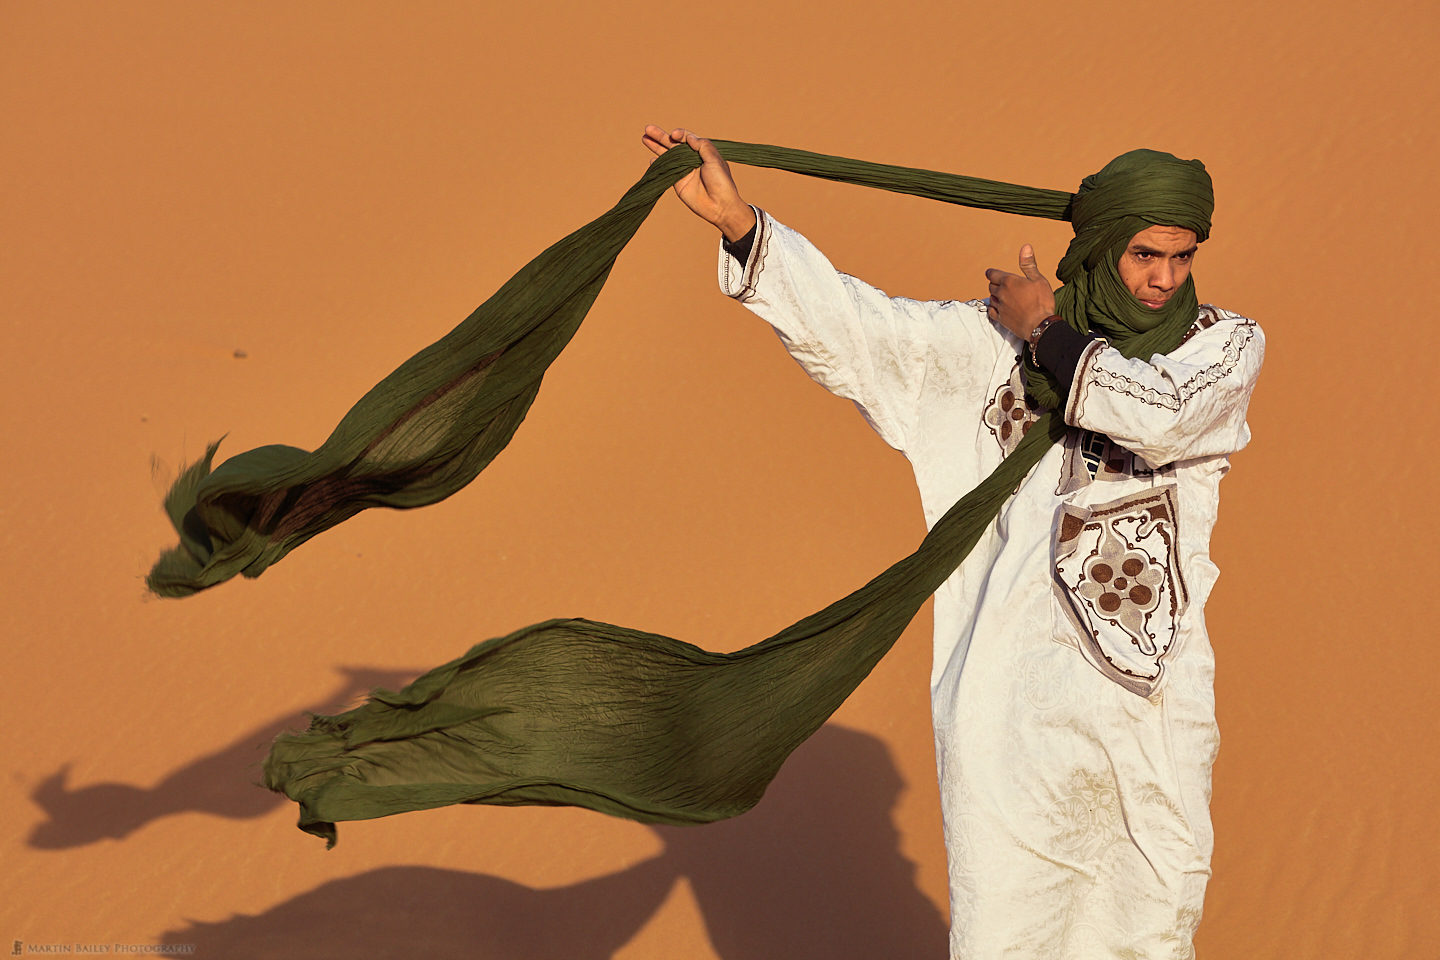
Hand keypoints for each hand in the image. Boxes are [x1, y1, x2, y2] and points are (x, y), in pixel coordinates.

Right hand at [641, 125, 756, 240]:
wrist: (720, 206)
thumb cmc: (721, 182)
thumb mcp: (715, 160)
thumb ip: (702, 146)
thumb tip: (688, 137)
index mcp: (702, 151)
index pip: (686, 138)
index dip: (679, 134)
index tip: (674, 135)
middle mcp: (691, 159)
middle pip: (673, 144)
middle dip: (661, 136)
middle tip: (647, 128)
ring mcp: (683, 170)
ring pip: (667, 155)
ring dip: (656, 147)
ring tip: (644, 137)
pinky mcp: (677, 183)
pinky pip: (666, 171)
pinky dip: (658, 165)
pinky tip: (652, 159)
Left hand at [984, 244, 1054, 340]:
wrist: (1040, 325)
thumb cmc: (1041, 301)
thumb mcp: (1038, 279)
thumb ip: (1028, 264)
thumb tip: (1025, 247)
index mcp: (1009, 281)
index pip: (992, 274)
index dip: (991, 273)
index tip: (991, 273)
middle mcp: (1001, 293)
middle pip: (991, 286)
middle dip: (995, 284)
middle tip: (1002, 284)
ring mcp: (1000, 307)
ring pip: (991, 298)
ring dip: (995, 296)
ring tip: (1003, 296)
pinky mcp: (1000, 319)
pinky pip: (991, 311)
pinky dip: (993, 308)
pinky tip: (998, 308)